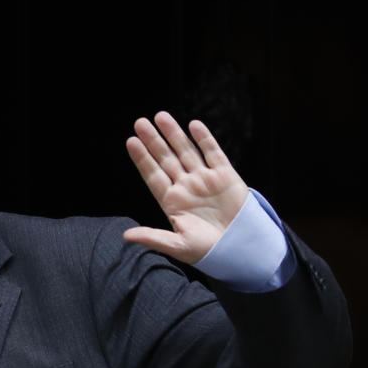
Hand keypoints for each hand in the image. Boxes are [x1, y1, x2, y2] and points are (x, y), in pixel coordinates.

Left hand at [123, 111, 248, 263]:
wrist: (242, 249)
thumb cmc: (208, 251)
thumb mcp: (178, 245)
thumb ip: (153, 237)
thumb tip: (126, 235)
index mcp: (172, 201)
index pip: (153, 175)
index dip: (142, 159)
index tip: (130, 142)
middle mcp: (186, 186)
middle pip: (166, 158)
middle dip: (154, 140)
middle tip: (140, 122)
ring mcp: (205, 179)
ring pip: (186, 151)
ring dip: (174, 134)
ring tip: (161, 116)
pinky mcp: (225, 175)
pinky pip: (213, 153)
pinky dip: (204, 139)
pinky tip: (193, 125)